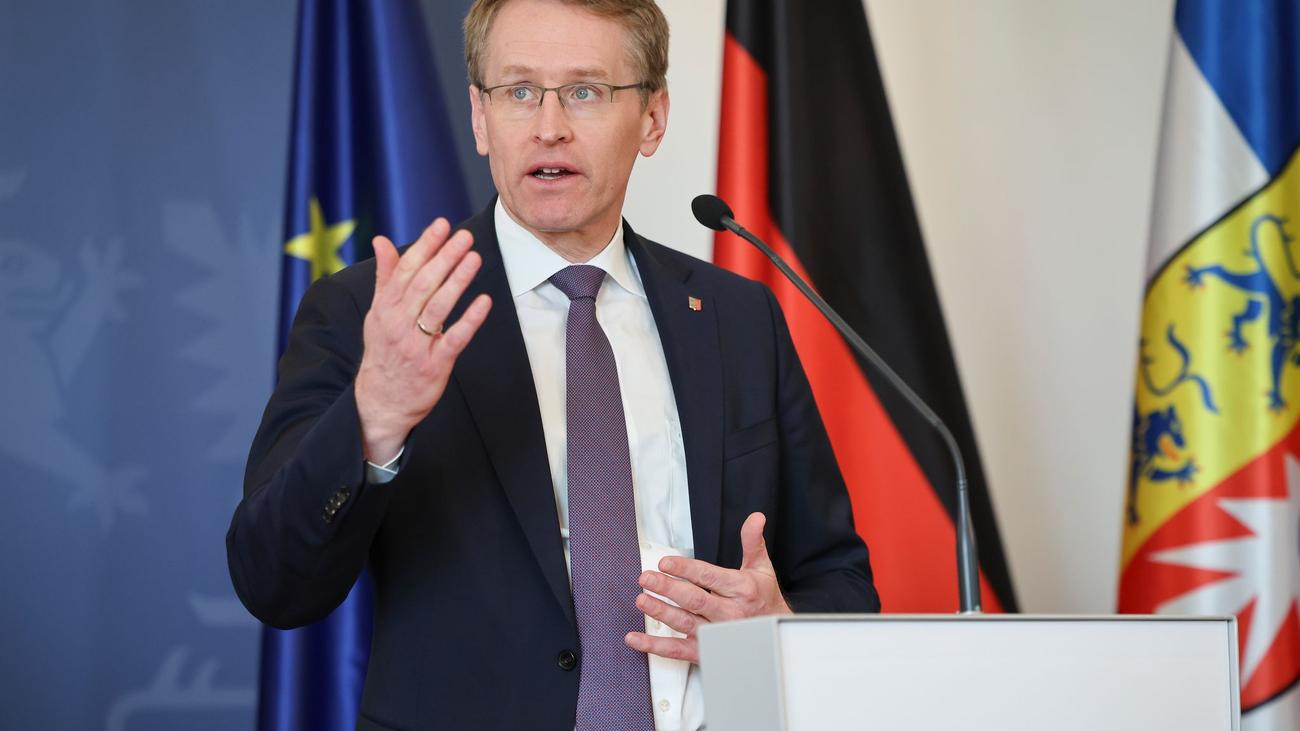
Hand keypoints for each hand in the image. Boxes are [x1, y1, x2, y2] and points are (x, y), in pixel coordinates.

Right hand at [354, 219, 491, 462]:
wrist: (380, 402)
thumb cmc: (384, 352)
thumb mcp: (378, 313)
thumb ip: (385, 277)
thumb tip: (381, 240)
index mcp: (385, 308)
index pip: (405, 270)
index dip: (424, 246)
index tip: (441, 224)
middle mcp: (398, 324)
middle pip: (423, 284)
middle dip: (444, 258)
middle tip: (465, 237)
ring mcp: (416, 345)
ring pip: (437, 307)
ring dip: (457, 281)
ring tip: (474, 258)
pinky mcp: (434, 365)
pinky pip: (454, 339)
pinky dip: (469, 320)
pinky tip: (484, 301)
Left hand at [624, 512, 791, 663]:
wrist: (773, 636)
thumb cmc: (764, 599)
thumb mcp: (762, 568)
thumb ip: (752, 541)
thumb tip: (755, 518)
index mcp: (741, 589)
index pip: (709, 577)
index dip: (686, 569)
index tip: (666, 562)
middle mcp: (728, 613)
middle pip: (694, 600)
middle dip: (668, 588)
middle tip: (647, 578)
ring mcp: (715, 634)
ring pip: (684, 623)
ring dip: (660, 612)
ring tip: (642, 600)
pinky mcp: (705, 651)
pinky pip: (677, 650)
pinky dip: (655, 646)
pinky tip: (636, 638)